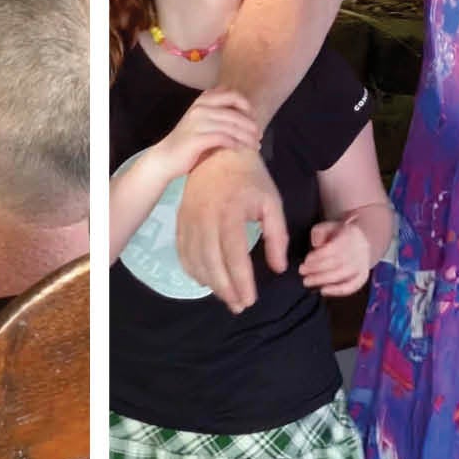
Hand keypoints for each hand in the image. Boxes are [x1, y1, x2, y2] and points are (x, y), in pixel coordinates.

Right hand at [160, 88, 259, 173]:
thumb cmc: (188, 141)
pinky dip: (235, 144)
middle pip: (235, 112)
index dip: (247, 105)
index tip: (253, 118)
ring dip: (247, 137)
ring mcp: (197, 123)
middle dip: (251, 124)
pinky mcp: (196, 139)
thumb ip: (218, 112)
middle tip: (259, 135)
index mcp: (202, 101)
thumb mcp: (202, 120)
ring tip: (255, 145)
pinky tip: (239, 149)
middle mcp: (199, 109)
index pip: (232, 95)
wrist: (165, 158)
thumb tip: (243, 110)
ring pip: (232, 127)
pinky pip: (223, 139)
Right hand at [176, 146, 288, 311]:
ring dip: (209, 283)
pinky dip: (192, 269)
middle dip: (225, 289)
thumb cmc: (251, 179)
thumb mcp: (272, 204)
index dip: (241, 281)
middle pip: (211, 262)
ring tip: (225, 297)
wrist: (219, 153)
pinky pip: (182, 251)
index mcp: (231, 213)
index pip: (234, 255)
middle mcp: (206, 218)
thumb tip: (278, 269)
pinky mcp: (181, 220)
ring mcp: (190, 219)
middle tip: (239, 306)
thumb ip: (277, 237)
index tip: (250, 301)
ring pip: (195, 259)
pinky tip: (204, 281)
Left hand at [300, 216, 380, 295]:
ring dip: (323, 280)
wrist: (361, 241)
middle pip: (336, 264)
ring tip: (307, 281)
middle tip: (302, 271)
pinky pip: (352, 286)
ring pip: (343, 276)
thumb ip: (319, 232)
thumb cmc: (337, 234)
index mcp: (349, 236)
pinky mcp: (362, 276)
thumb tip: (316, 245)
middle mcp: (358, 252)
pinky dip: (338, 291)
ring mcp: (362, 265)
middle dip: (316, 269)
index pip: (333, 249)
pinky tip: (323, 291)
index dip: (318, 256)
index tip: (306, 260)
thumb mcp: (327, 226)